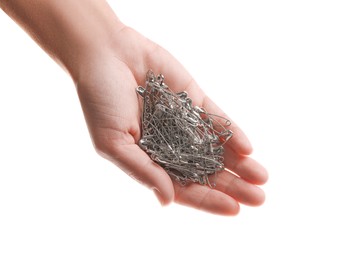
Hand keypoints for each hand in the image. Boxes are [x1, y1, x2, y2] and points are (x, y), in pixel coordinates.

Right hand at [75, 27, 267, 214]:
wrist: (106, 54)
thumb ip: (142, 170)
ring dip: (240, 163)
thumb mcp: (113, 142)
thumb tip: (168, 200)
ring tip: (262, 177)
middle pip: (207, 171)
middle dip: (233, 185)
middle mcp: (171, 145)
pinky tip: (248, 148)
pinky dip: (232, 133)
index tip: (233, 209)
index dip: (208, 200)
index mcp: (151, 160)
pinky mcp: (194, 100)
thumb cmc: (100, 100)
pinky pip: (217, 119)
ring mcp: (185, 122)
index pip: (184, 188)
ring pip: (217, 148)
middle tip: (259, 198)